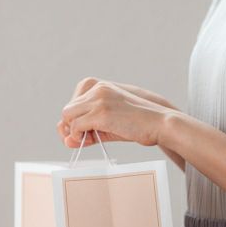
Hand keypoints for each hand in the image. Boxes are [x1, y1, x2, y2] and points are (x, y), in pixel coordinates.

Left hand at [57, 77, 172, 148]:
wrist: (159, 123)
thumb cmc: (137, 124)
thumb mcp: (109, 124)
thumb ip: (88, 130)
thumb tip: (66, 139)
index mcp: (98, 86)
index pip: (72, 103)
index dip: (76, 120)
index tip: (85, 132)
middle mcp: (96, 88)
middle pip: (67, 110)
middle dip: (73, 127)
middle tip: (86, 139)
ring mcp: (98, 99)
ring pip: (68, 118)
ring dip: (76, 133)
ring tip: (90, 140)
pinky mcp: (101, 113)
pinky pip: (76, 126)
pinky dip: (79, 136)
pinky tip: (91, 140)